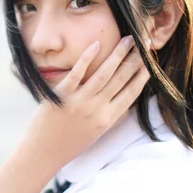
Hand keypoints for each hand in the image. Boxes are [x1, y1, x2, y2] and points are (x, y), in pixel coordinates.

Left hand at [22, 35, 150, 169]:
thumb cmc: (68, 144)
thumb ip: (109, 115)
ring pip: (104, 74)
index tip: (150, 61)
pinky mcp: (62, 96)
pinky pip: (77, 74)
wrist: (42, 154)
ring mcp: (80, 102)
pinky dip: (87, 58)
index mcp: (108, 119)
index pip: (132, 93)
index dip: (143, 75)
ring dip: (118, 54)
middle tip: (143, 42)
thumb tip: (123, 99)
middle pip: (121, 79)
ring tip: (128, 39)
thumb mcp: (95, 133)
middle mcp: (97, 110)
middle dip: (135, 59)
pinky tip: (96, 44)